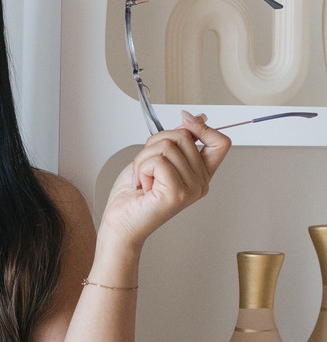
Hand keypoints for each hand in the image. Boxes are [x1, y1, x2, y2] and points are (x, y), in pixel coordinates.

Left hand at [99, 111, 230, 252]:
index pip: (221, 142)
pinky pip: (158, 160)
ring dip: (143, 158)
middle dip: (154, 143)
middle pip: (184, 136)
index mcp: (200, 174)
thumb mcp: (156, 158)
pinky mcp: (177, 193)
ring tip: (142, 178)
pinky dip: (141, 168)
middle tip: (146, 167)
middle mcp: (200, 183)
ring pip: (168, 146)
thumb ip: (177, 142)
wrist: (120, 223)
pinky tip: (142, 185)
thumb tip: (195, 118)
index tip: (184, 120)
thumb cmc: (134, 194)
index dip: (202, 127)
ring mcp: (191, 189)